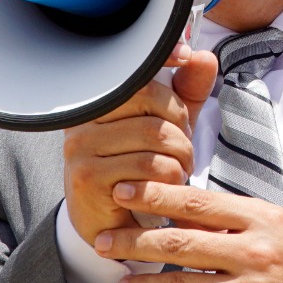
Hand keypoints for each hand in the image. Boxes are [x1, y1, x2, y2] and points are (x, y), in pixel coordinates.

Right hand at [62, 45, 217, 243]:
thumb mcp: (169, 127)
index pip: (133, 68)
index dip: (161, 56)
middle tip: (186, 150)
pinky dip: (170, 178)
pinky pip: (147, 167)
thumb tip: (201, 57)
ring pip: (155, 135)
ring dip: (181, 158)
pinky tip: (166, 187)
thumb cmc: (140, 170)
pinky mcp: (87, 175)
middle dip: (181, 126)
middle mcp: (84, 116)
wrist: (112, 227)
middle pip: (151, 99)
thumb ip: (187, 92)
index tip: (185, 55)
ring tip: (180, 171)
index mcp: (100, 99)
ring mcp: (81, 145)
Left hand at [95, 181, 282, 282]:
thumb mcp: (282, 224)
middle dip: (133, 241)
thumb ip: (237, 218)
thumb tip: (188, 209)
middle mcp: (251, 254)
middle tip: (103, 241)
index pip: (195, 202)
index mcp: (259, 220)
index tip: (123, 190)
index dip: (153, 195)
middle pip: (178, 244)